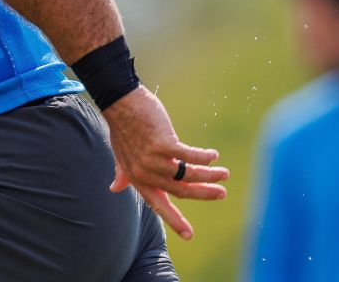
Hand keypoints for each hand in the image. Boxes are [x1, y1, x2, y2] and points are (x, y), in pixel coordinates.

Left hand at [102, 85, 229, 239]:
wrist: (120, 103)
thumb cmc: (123, 128)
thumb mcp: (121, 155)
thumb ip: (122, 173)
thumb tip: (114, 187)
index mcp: (137, 179)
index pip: (158, 205)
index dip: (174, 221)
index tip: (189, 235)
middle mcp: (145, 173)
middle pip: (180, 191)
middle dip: (204, 194)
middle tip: (221, 193)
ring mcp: (154, 159)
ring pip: (189, 175)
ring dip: (210, 175)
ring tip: (223, 173)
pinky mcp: (163, 144)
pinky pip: (191, 157)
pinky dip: (205, 157)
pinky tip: (213, 155)